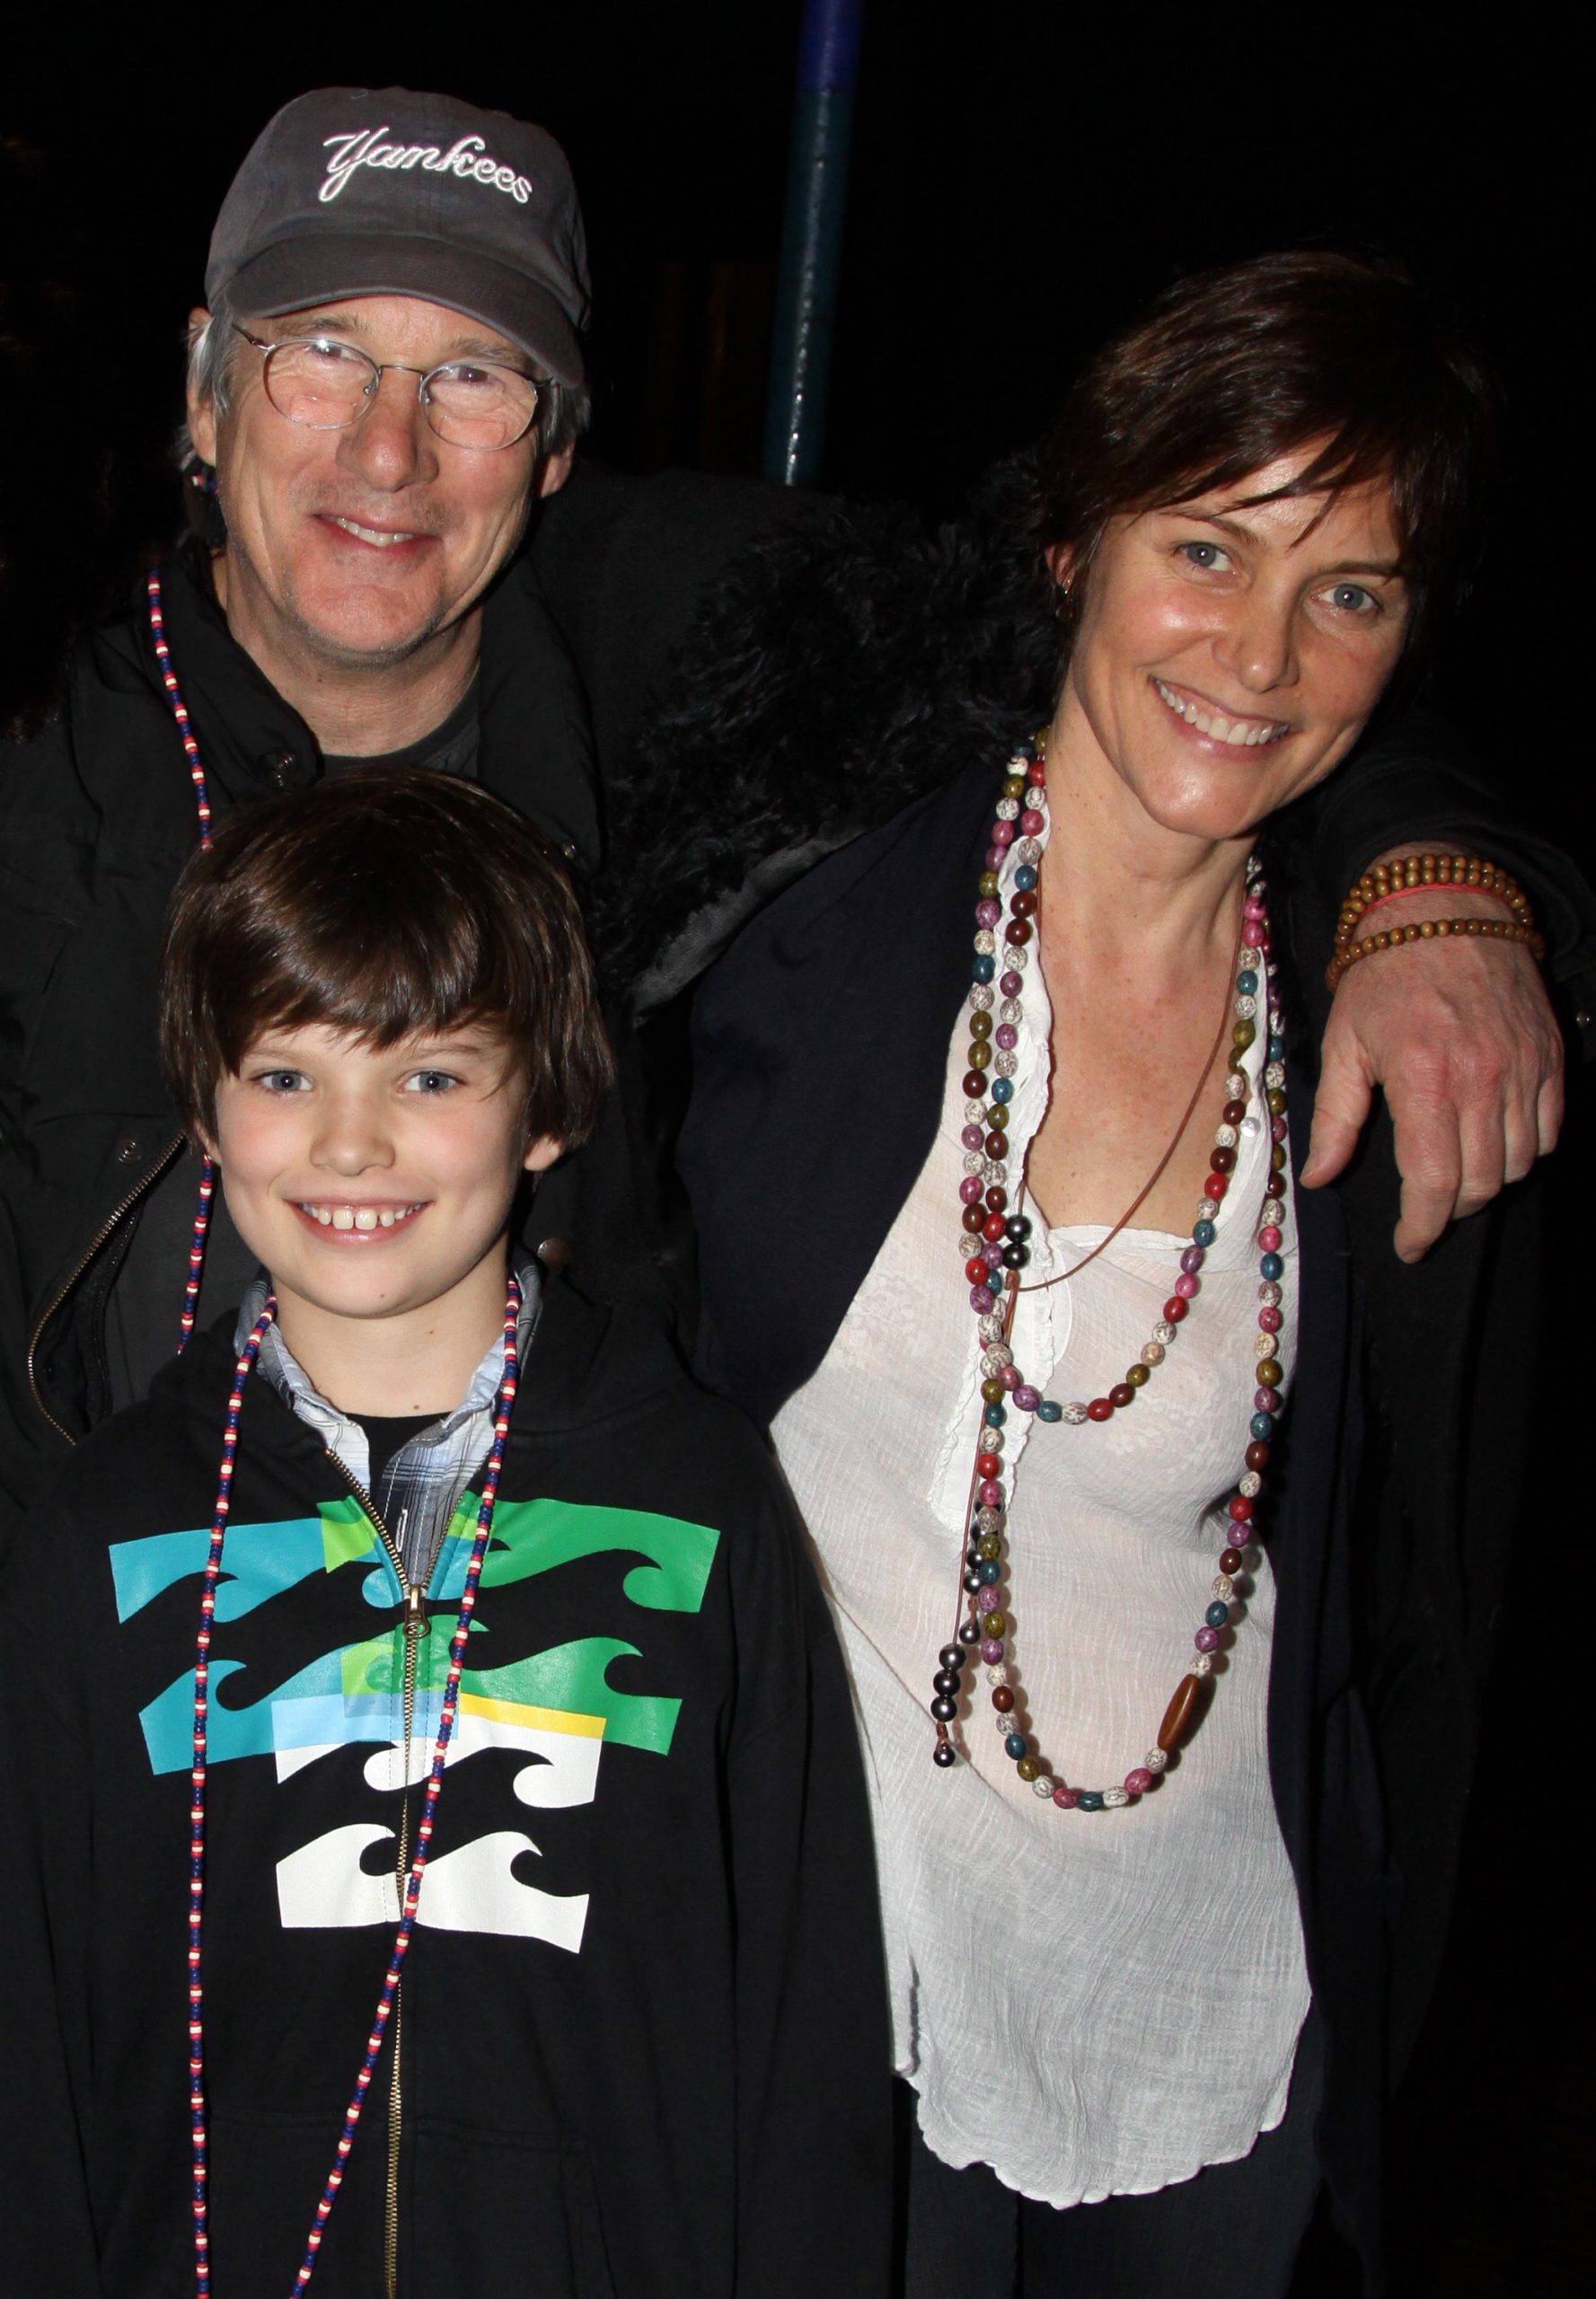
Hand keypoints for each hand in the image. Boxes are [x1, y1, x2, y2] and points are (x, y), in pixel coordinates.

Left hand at [1301, 890, 1564, 1258]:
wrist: (1443, 908)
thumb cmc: (1383, 975)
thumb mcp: (1344, 1045)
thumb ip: (1336, 1120)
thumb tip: (1321, 1178)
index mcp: (1425, 1081)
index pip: (1435, 1184)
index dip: (1423, 1228)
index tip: (1409, 1244)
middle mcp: (1482, 1080)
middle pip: (1481, 1184)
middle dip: (1452, 1212)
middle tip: (1427, 1212)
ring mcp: (1522, 1069)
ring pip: (1518, 1163)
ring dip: (1487, 1183)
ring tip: (1456, 1176)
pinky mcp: (1549, 1057)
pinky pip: (1547, 1130)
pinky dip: (1523, 1150)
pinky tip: (1493, 1143)